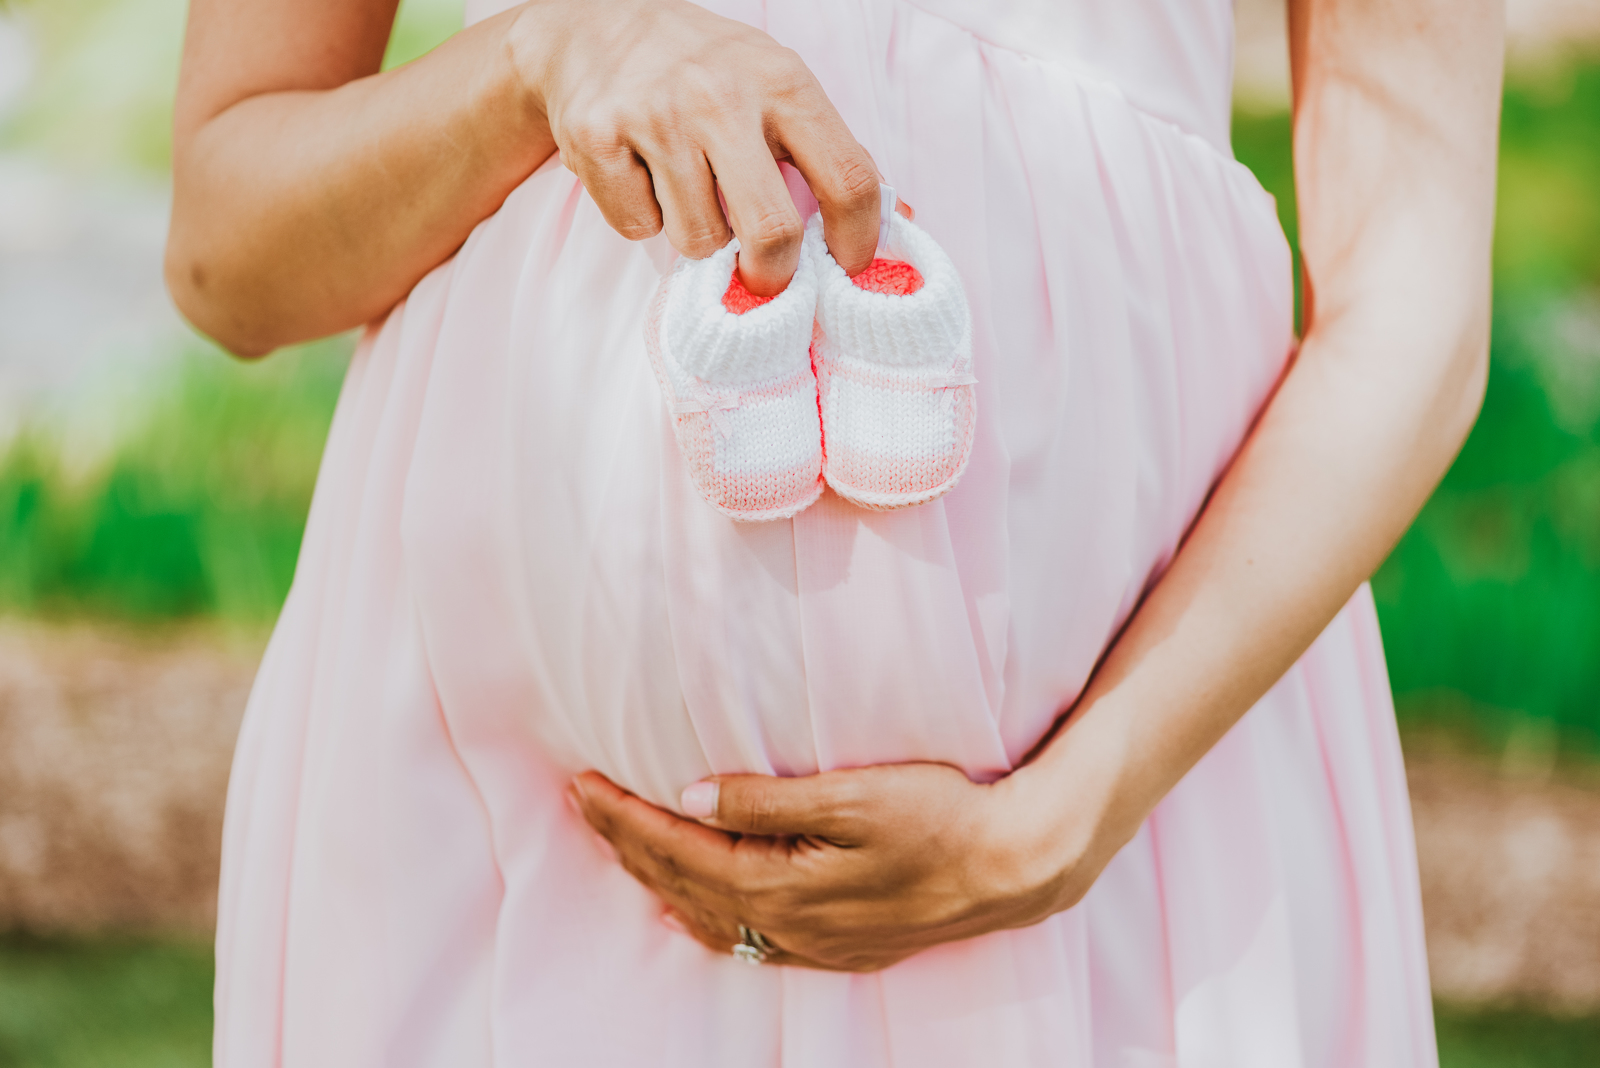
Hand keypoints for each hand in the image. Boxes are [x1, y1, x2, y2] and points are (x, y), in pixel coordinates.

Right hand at [511, 0, 884, 293]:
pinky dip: (643, 217)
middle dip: (772, 274)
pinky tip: (641, 174)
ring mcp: (656, 116)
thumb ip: (831, 152)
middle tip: (764, 276)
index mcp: (783, 82)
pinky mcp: (597, 138)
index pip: (847, 179)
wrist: (594, 25)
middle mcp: (721, 96)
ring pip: (698, 240)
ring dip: (699, 235)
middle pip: (771, 232)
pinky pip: (637, 227)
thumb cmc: (707, 71)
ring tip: (688, 191)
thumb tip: (900, 217)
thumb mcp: (778, 86)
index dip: (857, 240)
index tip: (847, 266)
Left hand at [570, 762, 1082, 971]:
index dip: (625, 819)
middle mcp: (785, 926)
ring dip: (655, 880)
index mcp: (779, 885)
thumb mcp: (853, 795)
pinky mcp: (836, 947)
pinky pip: (744, 941)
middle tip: (582, 804)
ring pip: (706, 917)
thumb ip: (766, 800)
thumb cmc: (940, 816)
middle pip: (681, 885)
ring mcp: (811, 944)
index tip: (583, 785)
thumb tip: (690, 797)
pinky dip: (700, 919)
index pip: (677, 850)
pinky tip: (685, 911)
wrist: (1011, 867)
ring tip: (617, 846)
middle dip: (625, 845)